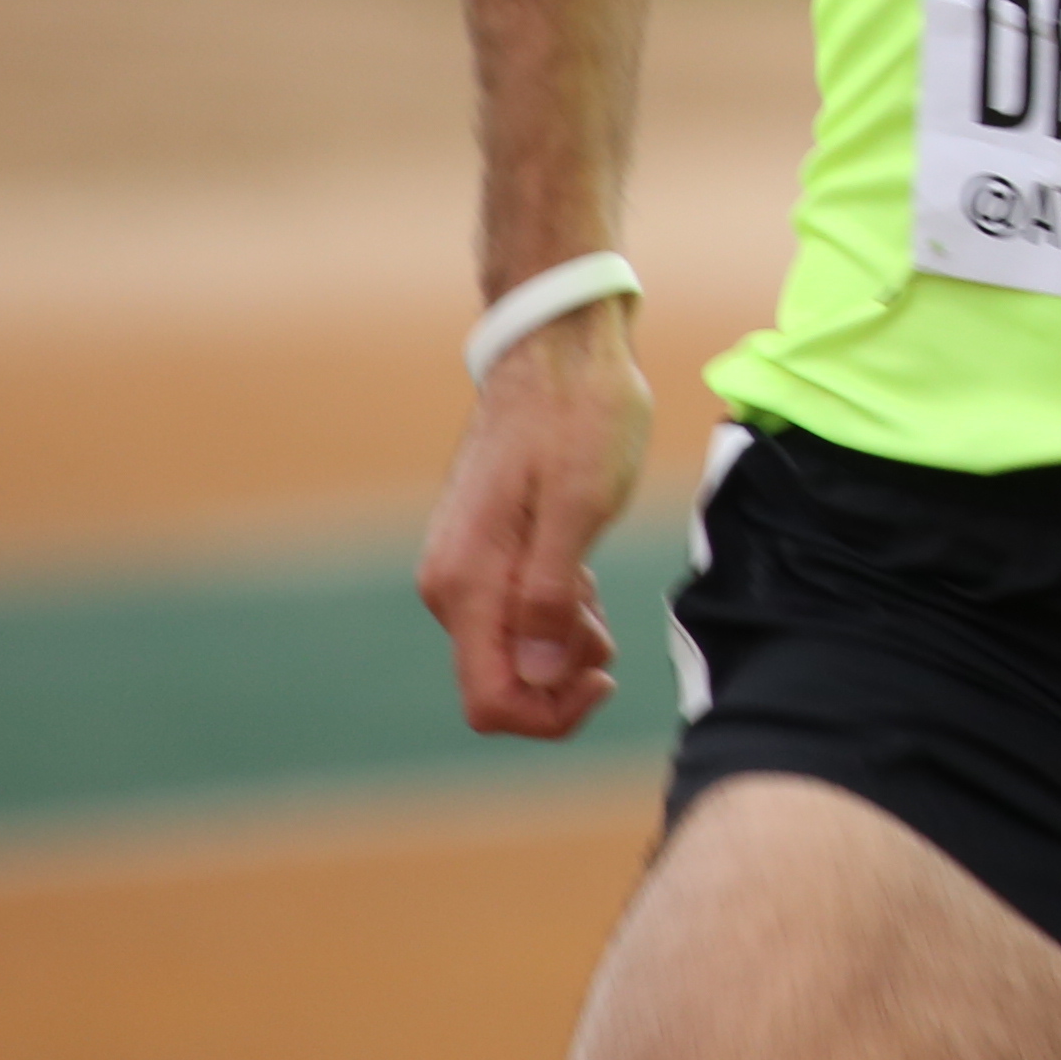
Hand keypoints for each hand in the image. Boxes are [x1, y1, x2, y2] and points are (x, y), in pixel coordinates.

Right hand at [416, 299, 655, 739]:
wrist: (560, 346)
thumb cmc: (580, 416)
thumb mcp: (582, 504)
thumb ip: (553, 593)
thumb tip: (542, 672)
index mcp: (466, 582)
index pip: (491, 701)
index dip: (549, 713)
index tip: (604, 676)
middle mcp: (451, 585)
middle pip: (500, 684)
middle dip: (561, 678)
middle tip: (608, 631)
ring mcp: (465, 568)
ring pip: (514, 652)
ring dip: (564, 646)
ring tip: (599, 590)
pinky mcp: (486, 552)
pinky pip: (519, 616)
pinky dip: (559, 614)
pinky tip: (584, 572)